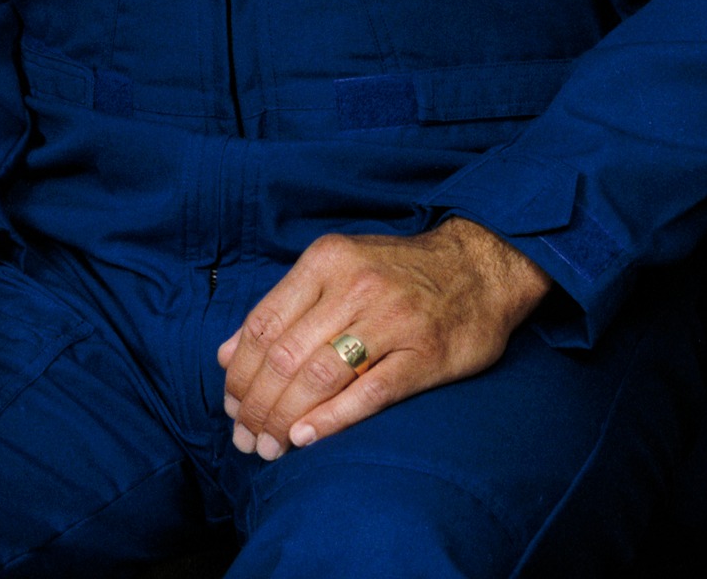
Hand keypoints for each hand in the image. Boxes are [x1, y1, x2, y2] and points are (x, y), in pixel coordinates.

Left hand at [216, 217, 547, 458]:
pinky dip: (333, 418)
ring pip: (320, 375)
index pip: (263, 323)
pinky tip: (308, 438)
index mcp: (324, 262)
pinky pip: (370, 392)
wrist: (479, 268)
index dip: (239, 371)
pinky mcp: (426, 355)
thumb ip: (283, 308)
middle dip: (257, 403)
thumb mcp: (336, 270)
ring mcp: (392, 320)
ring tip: (271, 445)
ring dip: (286, 417)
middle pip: (285, 354)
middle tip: (247, 437)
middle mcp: (354, 287)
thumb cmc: (398, 274)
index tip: (230, 405)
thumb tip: (226, 355)